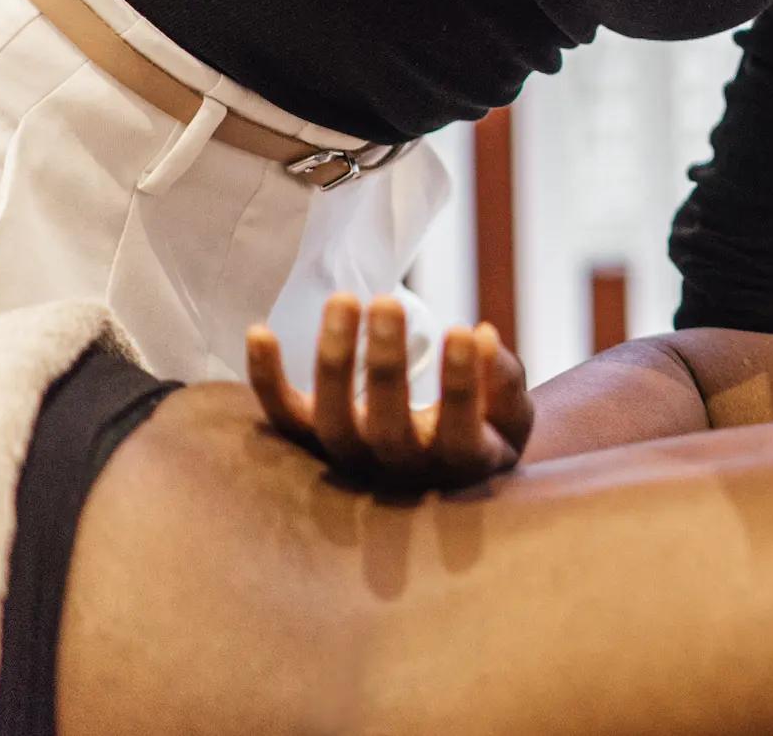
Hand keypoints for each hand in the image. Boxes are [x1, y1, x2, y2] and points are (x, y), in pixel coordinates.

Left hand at [245, 292, 534, 490]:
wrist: (440, 473)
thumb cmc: (485, 432)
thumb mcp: (513, 416)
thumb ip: (504, 381)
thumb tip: (480, 334)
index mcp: (459, 464)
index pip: (459, 429)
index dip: (462, 382)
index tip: (464, 329)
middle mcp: (398, 471)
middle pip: (384, 427)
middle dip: (383, 362)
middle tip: (387, 301)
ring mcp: (350, 459)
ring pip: (329, 421)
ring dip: (332, 360)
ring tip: (344, 299)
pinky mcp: (314, 442)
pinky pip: (281, 418)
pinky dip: (265, 380)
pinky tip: (259, 331)